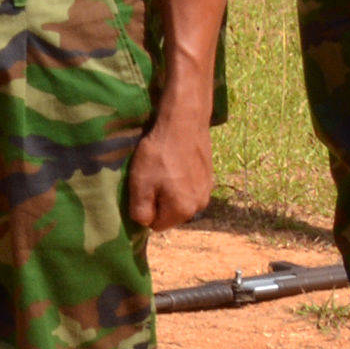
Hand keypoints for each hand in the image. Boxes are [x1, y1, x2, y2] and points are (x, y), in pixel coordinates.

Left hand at [124, 110, 212, 235]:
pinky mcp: (209, 177)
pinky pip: (189, 187)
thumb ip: (140, 210)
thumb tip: (144, 223)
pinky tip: (175, 163)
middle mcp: (200, 205)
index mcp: (183, 211)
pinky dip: (180, 180)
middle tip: (150, 177)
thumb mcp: (140, 184)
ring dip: (169, 190)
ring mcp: (207, 191)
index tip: (141, 189)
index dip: (145, 209)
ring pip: (179, 200)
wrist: (184, 123)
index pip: (156, 225)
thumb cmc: (159, 154)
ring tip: (162, 169)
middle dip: (158, 201)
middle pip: (169, 214)